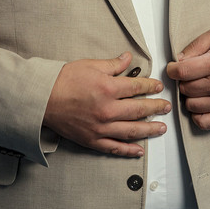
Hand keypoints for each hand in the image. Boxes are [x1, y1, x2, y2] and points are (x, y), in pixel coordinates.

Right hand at [43, 52, 170, 156]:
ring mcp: (101, 127)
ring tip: (161, 128)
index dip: (150, 86)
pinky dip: (128, 150)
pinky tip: (139, 150)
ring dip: (149, 130)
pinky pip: (115, 147)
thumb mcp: (90, 65)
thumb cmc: (64, 80)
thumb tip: (128, 58)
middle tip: (167, 107)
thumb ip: (112, 64)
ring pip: (132, 131)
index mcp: (108, 88)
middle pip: (139, 110)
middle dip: (156, 108)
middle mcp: (107, 110)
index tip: (158, 87)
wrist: (43, 98)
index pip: (136, 88)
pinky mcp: (92, 140)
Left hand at [167, 29, 209, 130]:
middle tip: (191, 75)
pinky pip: (203, 122)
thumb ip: (194, 46)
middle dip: (183, 81)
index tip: (173, 68)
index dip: (172, 70)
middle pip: (185, 88)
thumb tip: (178, 60)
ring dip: (190, 97)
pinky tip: (201, 102)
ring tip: (198, 87)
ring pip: (190, 105)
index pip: (182, 72)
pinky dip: (197, 114)